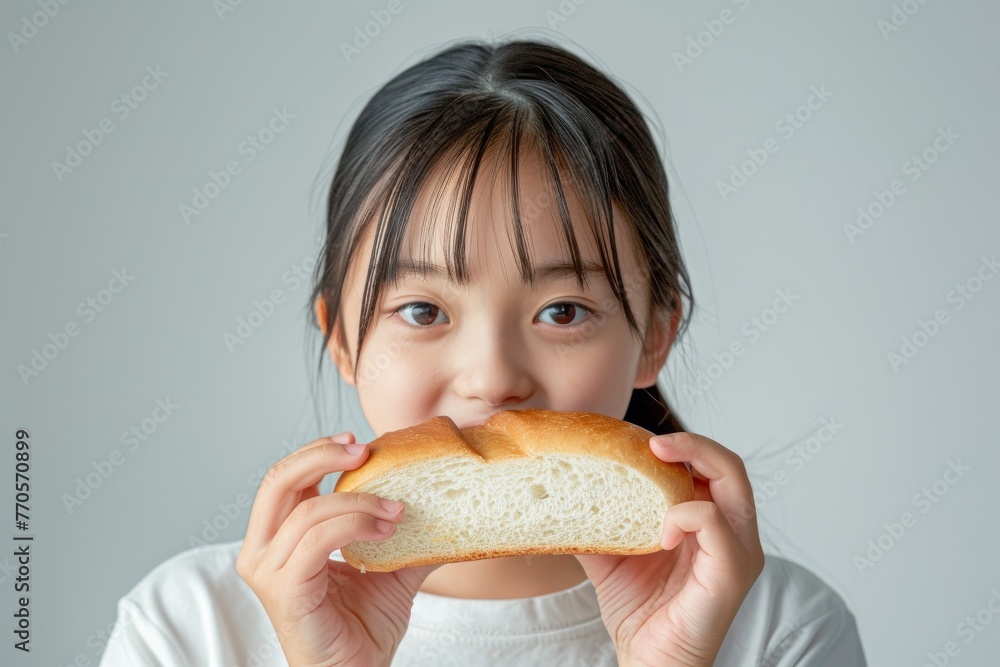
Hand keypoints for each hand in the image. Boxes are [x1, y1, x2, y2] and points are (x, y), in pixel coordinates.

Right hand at [236, 433, 439, 666]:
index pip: (287, 478)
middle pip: (279, 480)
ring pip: (306, 509)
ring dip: (358, 500)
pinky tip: (386, 530)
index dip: (318, 452)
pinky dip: (354, 524)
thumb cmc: (364, 625)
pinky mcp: (285, 590)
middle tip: (363, 451)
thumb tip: (443, 497)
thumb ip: (403, 530)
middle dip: (322, 455)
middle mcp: (263, 551)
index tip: (360, 443)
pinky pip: (316, 540)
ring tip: (396, 510)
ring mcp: (269, 571)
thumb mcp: (389, 564)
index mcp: (279, 538)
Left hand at [574, 432, 764, 666]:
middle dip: (693, 442)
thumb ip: (596, 516)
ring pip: (733, 483)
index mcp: (711, 523)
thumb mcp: (610, 551)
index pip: (710, 466)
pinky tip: (658, 533)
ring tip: (654, 461)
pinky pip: (715, 523)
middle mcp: (733, 533)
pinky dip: (685, 515)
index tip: (641, 440)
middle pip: (730, 466)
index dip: (682, 445)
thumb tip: (557, 486)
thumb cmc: (638, 610)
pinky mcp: (731, 573)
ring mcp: (737, 552)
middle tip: (652, 443)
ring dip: (693, 462)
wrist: (647, 661)